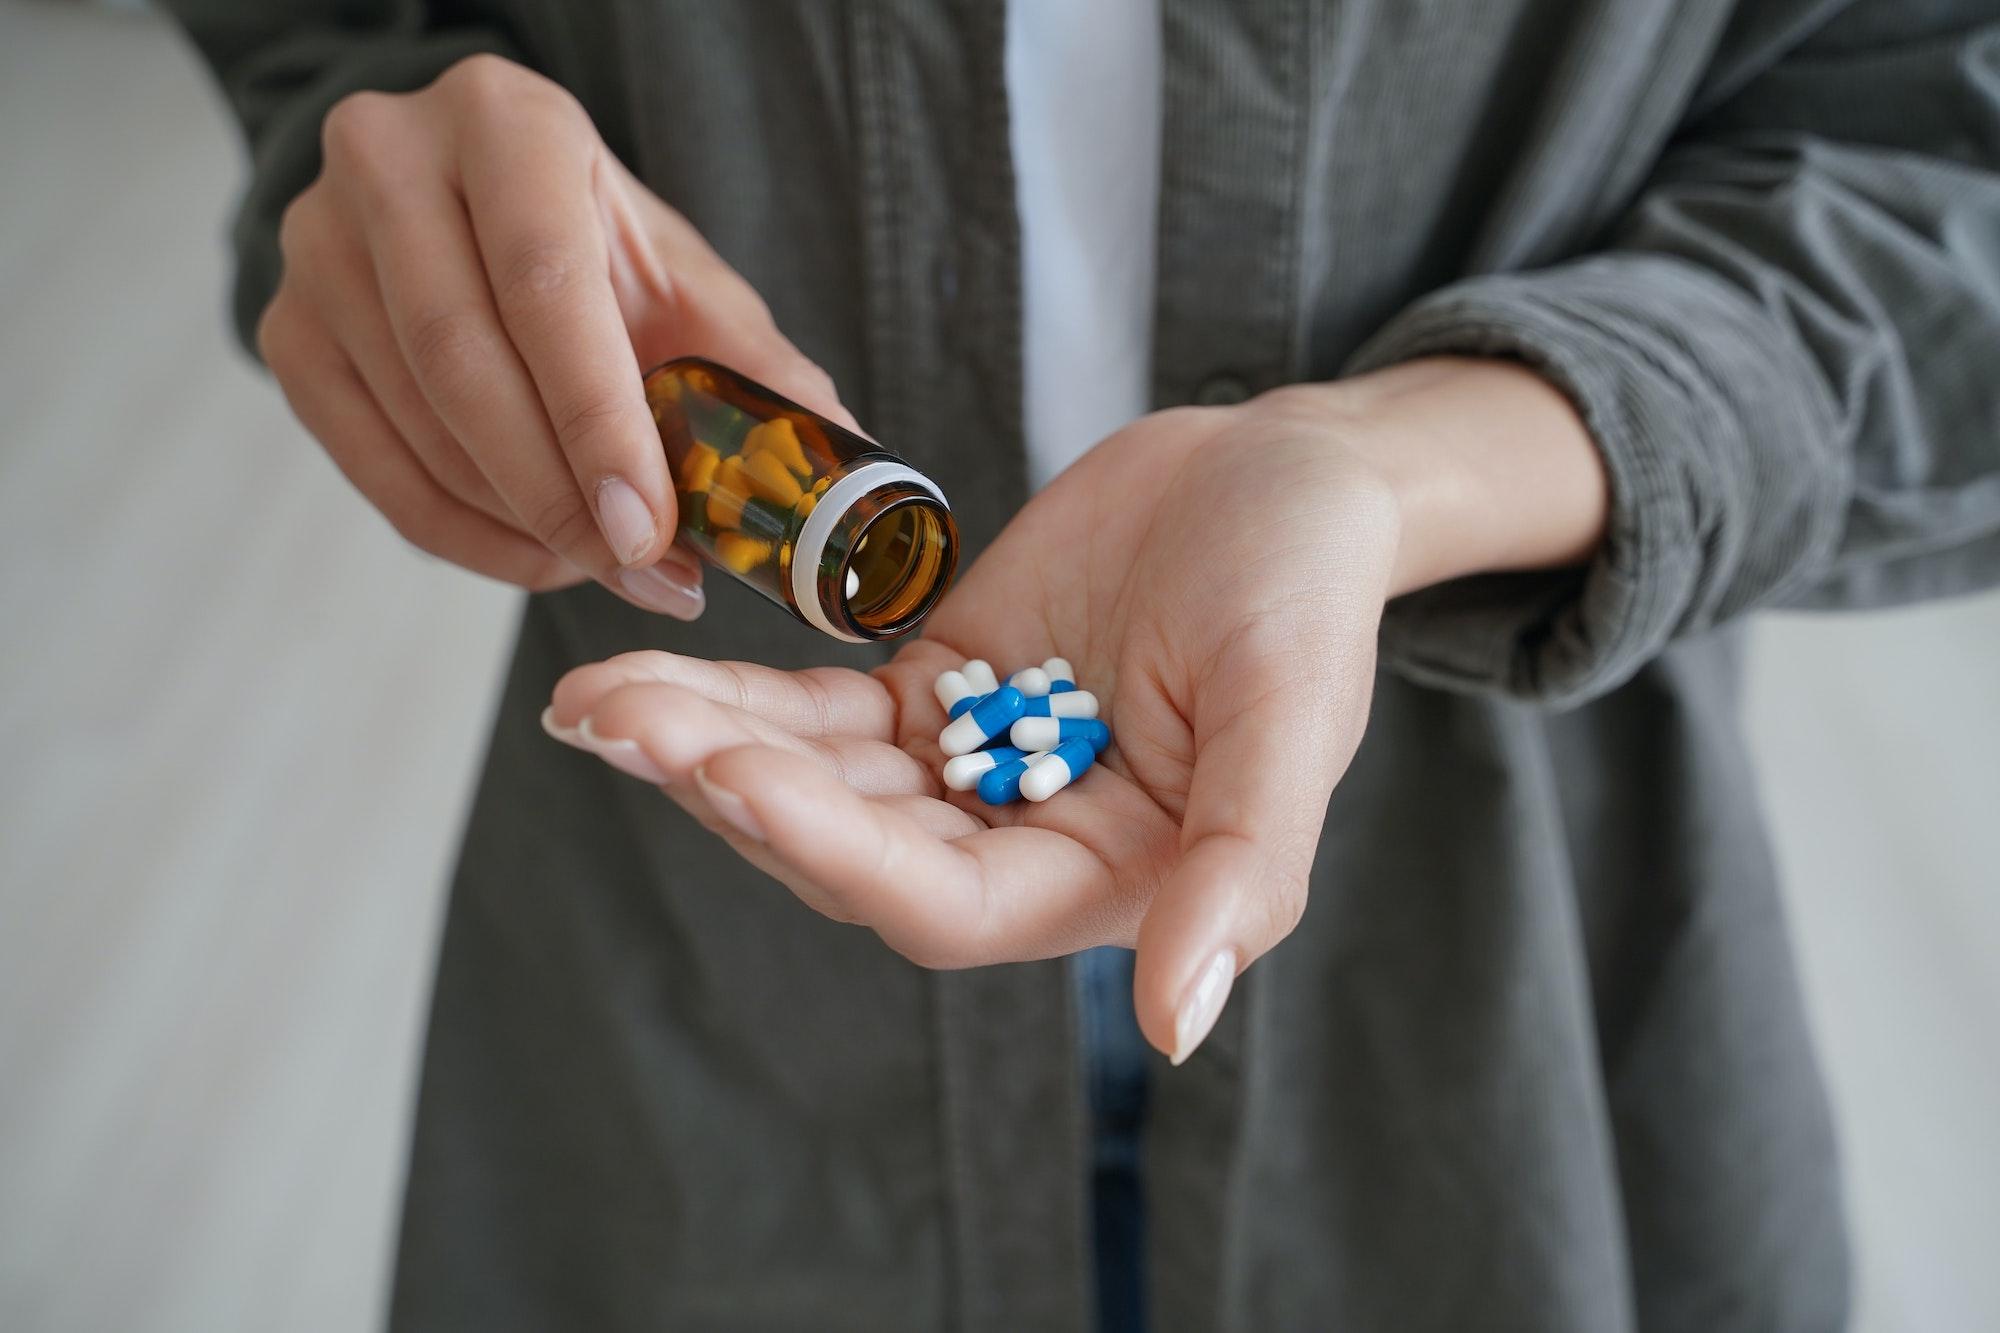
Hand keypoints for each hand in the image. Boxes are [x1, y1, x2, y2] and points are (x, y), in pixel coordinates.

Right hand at [256, 54, 853, 615]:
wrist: (472, 209)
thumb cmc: (596, 246)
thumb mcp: (681, 280)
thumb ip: (752, 366)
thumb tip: (838, 462)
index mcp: (505, 123)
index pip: (542, 283)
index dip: (596, 420)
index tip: (648, 528)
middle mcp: (387, 162)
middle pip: (463, 362)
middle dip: (561, 495)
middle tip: (641, 572)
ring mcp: (318, 247)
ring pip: (416, 425)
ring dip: (520, 525)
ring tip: (609, 568)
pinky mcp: (288, 330)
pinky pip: (372, 468)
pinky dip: (463, 535)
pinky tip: (538, 556)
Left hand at [547, 359, 1605, 1060]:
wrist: (1281, 475)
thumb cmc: (1308, 589)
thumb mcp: (1294, 716)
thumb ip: (1241, 871)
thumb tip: (1176, 1027)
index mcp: (1109, 878)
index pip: (944, 900)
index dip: (833, 849)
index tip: (732, 773)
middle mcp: (1025, 841)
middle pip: (848, 846)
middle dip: (729, 788)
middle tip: (617, 722)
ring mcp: (970, 766)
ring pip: (815, 779)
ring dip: (706, 743)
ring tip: (595, 698)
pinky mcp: (936, 693)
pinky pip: (819, 709)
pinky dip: (738, 694)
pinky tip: (644, 674)